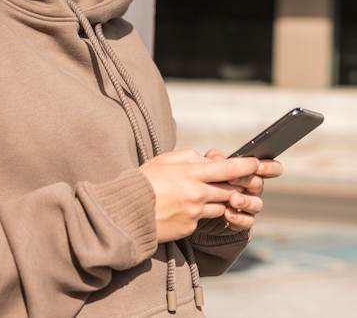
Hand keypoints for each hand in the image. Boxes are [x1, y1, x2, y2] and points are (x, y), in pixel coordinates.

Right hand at [139, 149, 259, 242]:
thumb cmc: (144, 181)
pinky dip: (204, 212)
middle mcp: (197, 193)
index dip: (246, 166)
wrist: (128, 212)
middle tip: (244, 181)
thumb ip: (188, 157)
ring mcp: (195, 212)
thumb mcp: (164, 160)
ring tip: (207, 193)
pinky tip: (188, 207)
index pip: (228, 169)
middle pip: (231, 189)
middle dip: (239, 185)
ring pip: (222, 205)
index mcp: (191, 173)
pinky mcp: (191, 227)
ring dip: (221, 200)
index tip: (256, 163)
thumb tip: (207, 159)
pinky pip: (206, 218)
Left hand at [206, 149, 282, 232]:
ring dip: (245, 202)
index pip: (271, 168)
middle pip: (258, 184)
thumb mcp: (210, 166)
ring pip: (257, 204)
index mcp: (249, 172)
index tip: (258, 166)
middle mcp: (253, 189)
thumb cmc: (209, 181)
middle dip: (246, 180)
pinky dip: (238, 218)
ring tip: (233, 199)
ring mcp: (249, 206)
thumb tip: (218, 158)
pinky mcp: (242, 221)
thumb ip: (214, 159)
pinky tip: (228, 213)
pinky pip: (247, 222)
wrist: (201, 206)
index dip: (270, 167)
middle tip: (231, 179)